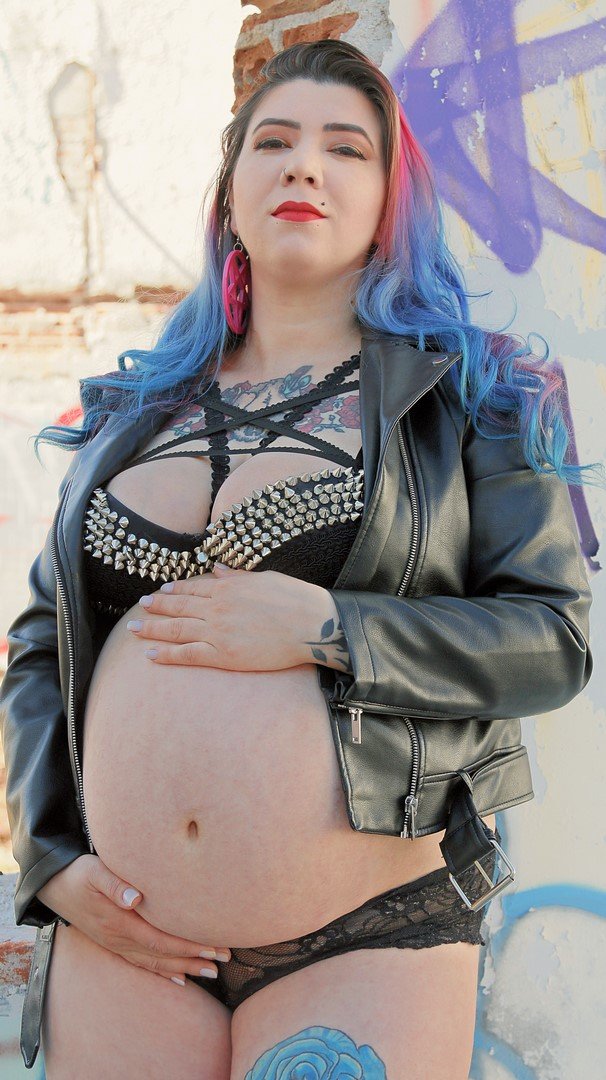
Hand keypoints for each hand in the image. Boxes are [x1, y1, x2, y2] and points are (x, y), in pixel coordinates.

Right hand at [36, 854, 230, 984]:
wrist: (54, 886)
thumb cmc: (79, 874)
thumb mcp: (94, 871)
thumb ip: (115, 884)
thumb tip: (136, 898)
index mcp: (120, 923)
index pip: (162, 940)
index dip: (189, 946)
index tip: (214, 947)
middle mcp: (120, 940)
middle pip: (163, 956)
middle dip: (195, 958)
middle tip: (225, 960)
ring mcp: (117, 945)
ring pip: (155, 963)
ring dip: (184, 968)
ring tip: (212, 973)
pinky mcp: (115, 943)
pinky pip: (142, 963)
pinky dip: (163, 972)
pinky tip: (179, 979)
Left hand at [125, 563, 336, 669]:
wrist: (312, 624)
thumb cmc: (294, 599)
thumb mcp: (263, 579)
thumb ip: (236, 576)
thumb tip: (217, 569)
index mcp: (228, 587)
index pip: (193, 587)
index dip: (175, 589)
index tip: (161, 590)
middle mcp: (218, 608)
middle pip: (179, 606)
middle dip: (157, 606)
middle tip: (140, 606)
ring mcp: (218, 632)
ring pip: (177, 629)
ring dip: (152, 628)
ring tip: (133, 628)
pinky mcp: (224, 655)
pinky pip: (188, 655)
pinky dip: (167, 654)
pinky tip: (150, 654)